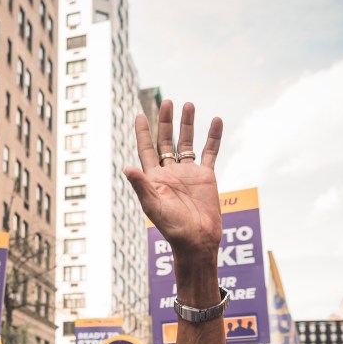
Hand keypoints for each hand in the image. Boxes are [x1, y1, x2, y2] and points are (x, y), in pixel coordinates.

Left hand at [124, 101, 222, 258]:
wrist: (198, 241)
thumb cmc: (173, 228)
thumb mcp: (154, 207)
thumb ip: (142, 187)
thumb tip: (127, 168)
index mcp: (154, 179)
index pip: (146, 150)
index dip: (143, 133)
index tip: (140, 115)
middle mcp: (170, 173)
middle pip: (166, 141)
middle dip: (166, 122)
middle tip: (168, 102)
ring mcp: (189, 173)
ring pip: (187, 143)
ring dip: (187, 125)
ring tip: (188, 104)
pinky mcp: (206, 177)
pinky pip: (210, 152)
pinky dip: (213, 137)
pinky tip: (216, 120)